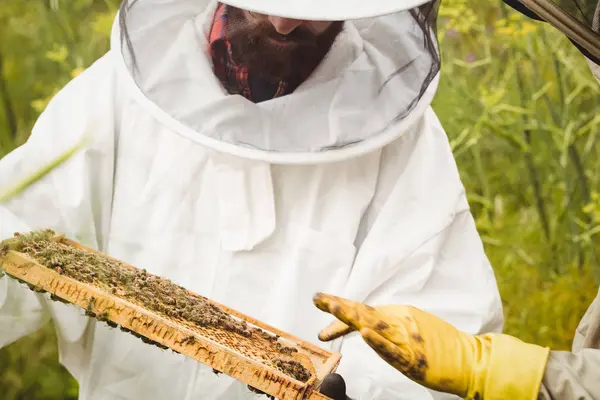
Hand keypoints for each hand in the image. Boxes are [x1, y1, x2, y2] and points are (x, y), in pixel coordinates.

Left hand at [313, 293, 550, 399]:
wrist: (471, 358)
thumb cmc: (440, 344)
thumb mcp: (411, 327)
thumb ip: (388, 326)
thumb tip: (363, 327)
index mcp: (399, 314)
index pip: (364, 311)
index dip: (340, 311)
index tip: (319, 303)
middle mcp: (401, 322)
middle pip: (365, 312)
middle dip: (339, 305)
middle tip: (317, 298)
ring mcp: (407, 339)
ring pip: (376, 326)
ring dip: (352, 317)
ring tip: (332, 307)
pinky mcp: (414, 358)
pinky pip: (394, 350)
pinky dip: (379, 342)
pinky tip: (365, 335)